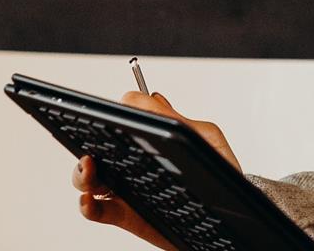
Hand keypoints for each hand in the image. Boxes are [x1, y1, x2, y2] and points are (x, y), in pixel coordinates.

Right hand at [70, 91, 242, 248]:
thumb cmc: (222, 170)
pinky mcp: (126, 215)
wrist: (231, 213)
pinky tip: (89, 199)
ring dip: (81, 173)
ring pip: (89, 178)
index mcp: (150, 140)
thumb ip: (179, 119)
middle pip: (97, 148)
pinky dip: (86, 205)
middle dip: (86, 143)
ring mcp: (127, 188)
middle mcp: (133, 162)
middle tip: (92, 146)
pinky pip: (96, 210)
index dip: (111, 117)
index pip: (121, 123)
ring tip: (89, 167)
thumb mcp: (207, 138)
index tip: (110, 116)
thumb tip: (151, 97)